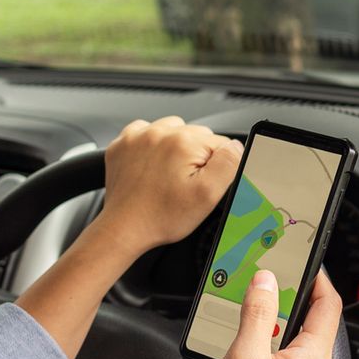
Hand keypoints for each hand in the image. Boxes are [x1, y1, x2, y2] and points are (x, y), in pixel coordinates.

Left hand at [93, 117, 240, 254]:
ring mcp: (139, 136)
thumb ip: (228, 164)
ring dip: (176, 148)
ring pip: (174, 130)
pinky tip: (153, 166)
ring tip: (169, 175)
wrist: (124, 228)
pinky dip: (153, 146)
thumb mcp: (208, 195)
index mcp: (184, 142)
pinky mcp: (124, 143)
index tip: (201, 183)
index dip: (216, 166)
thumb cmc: (162, 216)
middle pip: (197, 135)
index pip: (220, 142)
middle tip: (184, 183)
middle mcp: (160, 133)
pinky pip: (148, 133)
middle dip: (196, 156)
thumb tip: (235, 146)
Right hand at [196, 270, 339, 358]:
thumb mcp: (243, 357)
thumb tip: (266, 281)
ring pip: (288, 351)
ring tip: (233, 350)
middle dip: (278, 312)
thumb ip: (256, 312)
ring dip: (259, 343)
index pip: (328, 306)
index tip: (302, 262)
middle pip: (307, 327)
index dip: (316, 278)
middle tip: (256, 298)